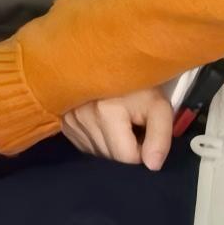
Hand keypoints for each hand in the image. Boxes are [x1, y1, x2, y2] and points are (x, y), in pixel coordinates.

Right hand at [59, 84, 178, 167]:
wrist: (110, 57)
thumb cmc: (138, 81)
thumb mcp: (159, 105)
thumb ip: (160, 136)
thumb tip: (152, 166)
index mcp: (106, 113)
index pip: (127, 156)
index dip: (143, 148)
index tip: (145, 128)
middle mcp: (82, 117)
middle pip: (111, 156)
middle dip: (127, 147)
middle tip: (133, 122)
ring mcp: (69, 120)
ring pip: (97, 152)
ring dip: (111, 144)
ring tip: (118, 120)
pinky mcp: (63, 122)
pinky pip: (85, 145)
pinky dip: (98, 139)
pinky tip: (103, 123)